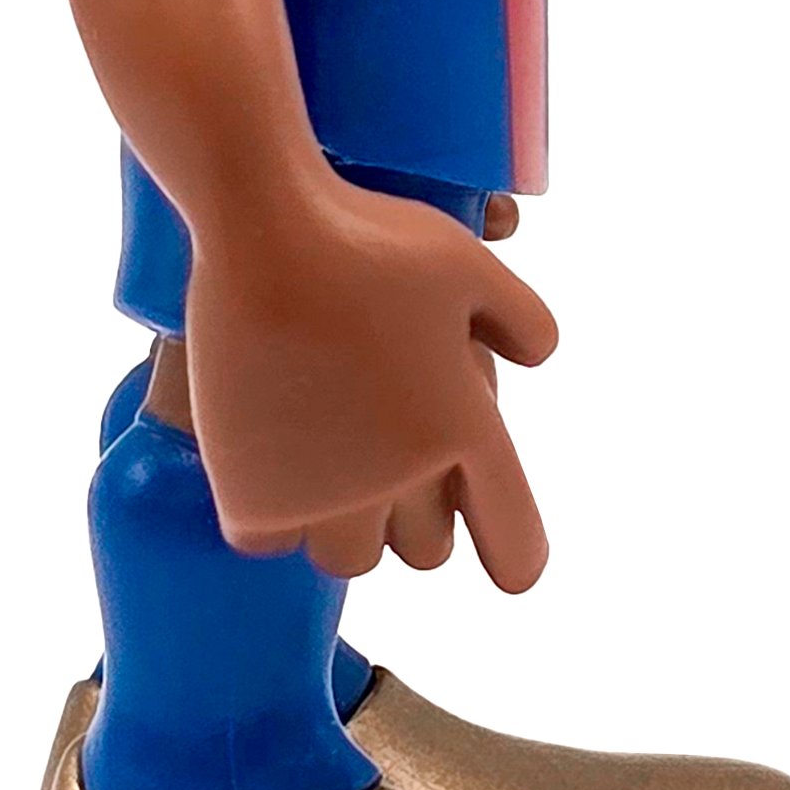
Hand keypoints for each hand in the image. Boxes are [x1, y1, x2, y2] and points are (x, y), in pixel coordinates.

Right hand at [179, 177, 558, 590]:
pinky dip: (269, 511)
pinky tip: (266, 462)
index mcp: (469, 431)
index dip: (515, 553)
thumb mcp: (470, 263)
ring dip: (341, 520)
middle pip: (424, 554)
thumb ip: (524, 319)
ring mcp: (326, 495)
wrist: (261, 231)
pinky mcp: (253, 496)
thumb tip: (536, 359)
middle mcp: (404, 480)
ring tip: (323, 461)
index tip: (504, 559)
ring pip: (346, 557)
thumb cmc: (368, 236)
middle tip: (385, 456)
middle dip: (414, 516)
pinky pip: (270, 541)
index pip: (517, 547)